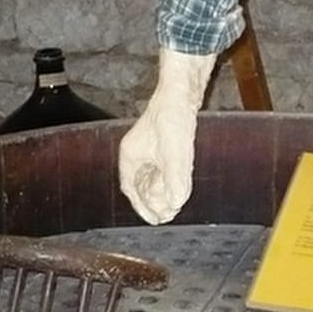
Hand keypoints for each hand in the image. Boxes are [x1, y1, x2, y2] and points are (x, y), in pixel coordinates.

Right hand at [118, 49, 214, 223]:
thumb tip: (176, 203)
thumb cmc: (173, 117)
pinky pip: (161, 167)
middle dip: (154, 201)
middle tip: (170, 214)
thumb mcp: (175, 153)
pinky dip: (169, 178)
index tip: (156, 220)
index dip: (142, 207)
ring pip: (151, 177)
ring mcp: (148, 148)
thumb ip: (175, 179)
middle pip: (140, 186)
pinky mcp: (161, 142)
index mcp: (130, 157)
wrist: (182, 91)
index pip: (130, 189)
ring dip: (162, 191)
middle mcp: (136, 154)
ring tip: (175, 203)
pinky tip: (180, 182)